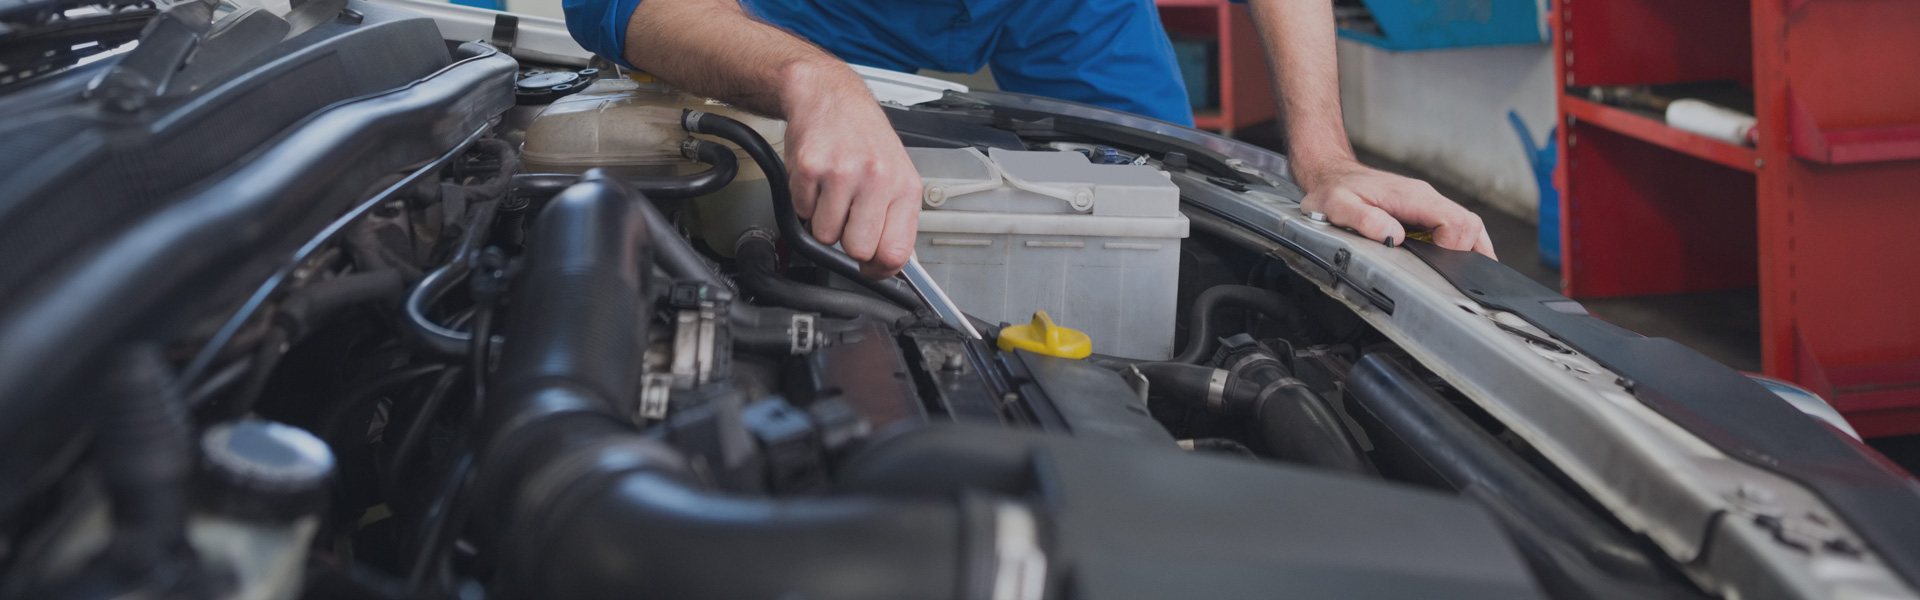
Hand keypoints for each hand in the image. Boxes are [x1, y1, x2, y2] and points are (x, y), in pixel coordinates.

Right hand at [780, 64, 920, 278]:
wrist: (828, 95)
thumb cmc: (863, 136)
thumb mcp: (895, 173)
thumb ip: (897, 218)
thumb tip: (896, 264)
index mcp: (904, 185)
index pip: (897, 253)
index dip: (880, 269)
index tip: (871, 267)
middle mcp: (877, 178)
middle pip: (858, 249)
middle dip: (848, 240)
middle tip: (848, 217)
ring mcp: (842, 173)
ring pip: (826, 235)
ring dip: (824, 220)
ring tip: (832, 192)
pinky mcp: (809, 169)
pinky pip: (802, 212)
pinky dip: (805, 202)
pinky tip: (817, 179)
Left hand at [1295, 159, 1495, 258]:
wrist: (1331, 174)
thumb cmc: (1335, 189)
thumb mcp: (1339, 206)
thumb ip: (1365, 220)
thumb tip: (1393, 236)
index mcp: (1411, 197)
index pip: (1455, 221)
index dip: (1455, 247)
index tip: (1440, 265)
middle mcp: (1424, 197)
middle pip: (1469, 224)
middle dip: (1469, 252)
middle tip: (1455, 277)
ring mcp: (1425, 203)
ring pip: (1466, 224)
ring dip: (1470, 249)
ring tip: (1466, 276)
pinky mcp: (1421, 210)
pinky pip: (1452, 225)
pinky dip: (1461, 244)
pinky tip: (1458, 261)